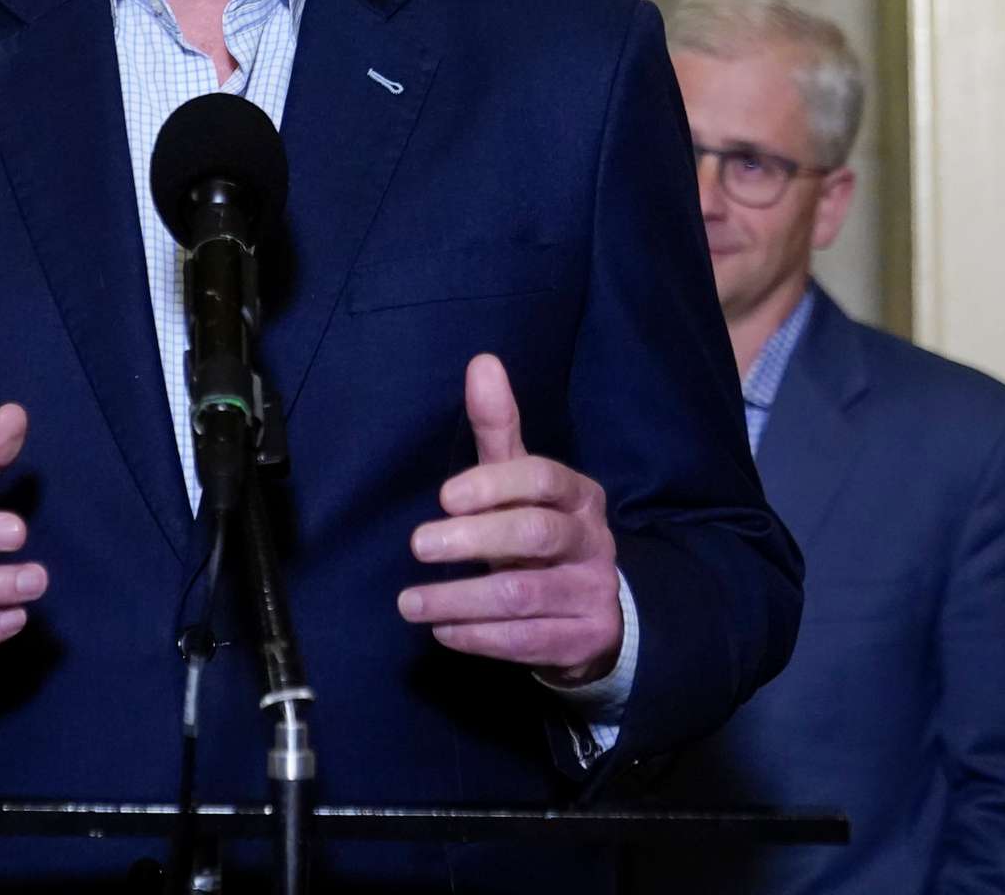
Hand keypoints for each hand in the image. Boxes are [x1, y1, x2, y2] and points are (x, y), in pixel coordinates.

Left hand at [397, 353, 622, 685]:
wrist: (595, 614)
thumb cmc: (540, 536)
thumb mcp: (520, 483)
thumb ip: (499, 428)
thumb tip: (482, 362)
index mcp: (578, 495)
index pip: (542, 479)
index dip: (493, 485)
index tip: (443, 497)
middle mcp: (591, 542)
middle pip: (536, 535)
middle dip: (475, 540)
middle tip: (418, 545)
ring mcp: (591, 594)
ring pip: (524, 597)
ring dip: (460, 600)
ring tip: (409, 602)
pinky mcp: (582, 640)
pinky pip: (526, 642)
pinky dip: (479, 637)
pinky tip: (442, 631)